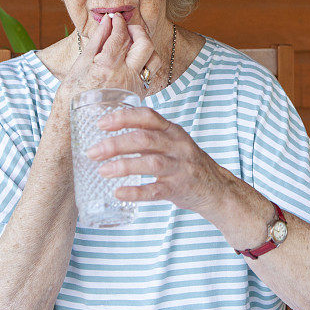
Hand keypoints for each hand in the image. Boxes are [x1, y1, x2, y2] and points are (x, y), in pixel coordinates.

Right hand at [58, 12, 167, 100]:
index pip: (121, 35)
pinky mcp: (140, 94)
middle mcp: (126, 76)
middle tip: (127, 27)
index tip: (115, 17)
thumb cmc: (73, 94)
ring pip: (154, 59)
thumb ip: (97, 41)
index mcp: (108, 66)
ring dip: (146, 47)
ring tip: (132, 44)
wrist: (77, 124)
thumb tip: (107, 21)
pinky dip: (145, 62)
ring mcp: (136, 86)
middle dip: (138, 30)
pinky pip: (151, 73)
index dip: (119, 22)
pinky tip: (132, 60)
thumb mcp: (80, 65)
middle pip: (145, 44)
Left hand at [85, 106, 232, 215]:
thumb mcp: (173, 143)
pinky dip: (136, 191)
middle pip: (144, 139)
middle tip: (93, 152)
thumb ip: (149, 138)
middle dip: (115, 144)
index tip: (102, 124)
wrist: (217, 188)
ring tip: (102, 171)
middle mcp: (177, 146)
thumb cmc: (188, 164)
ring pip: (150, 163)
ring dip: (123, 166)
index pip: (147, 117)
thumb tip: (111, 136)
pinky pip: (156, 190)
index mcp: (173, 131)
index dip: (123, 117)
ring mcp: (179, 168)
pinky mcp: (179, 188)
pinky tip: (119, 192)